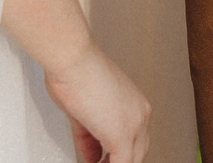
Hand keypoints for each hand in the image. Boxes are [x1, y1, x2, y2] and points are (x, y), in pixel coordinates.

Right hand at [44, 43, 150, 162]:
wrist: (72, 60)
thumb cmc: (75, 72)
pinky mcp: (121, 135)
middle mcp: (140, 113)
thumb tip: (92, 154)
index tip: (103, 158)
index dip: (118, 154)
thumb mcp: (84, 110)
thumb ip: (91, 136)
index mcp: (135, 103)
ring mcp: (134, 124)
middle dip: (117, 160)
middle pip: (138, 151)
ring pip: (132, 158)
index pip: (135, 139)